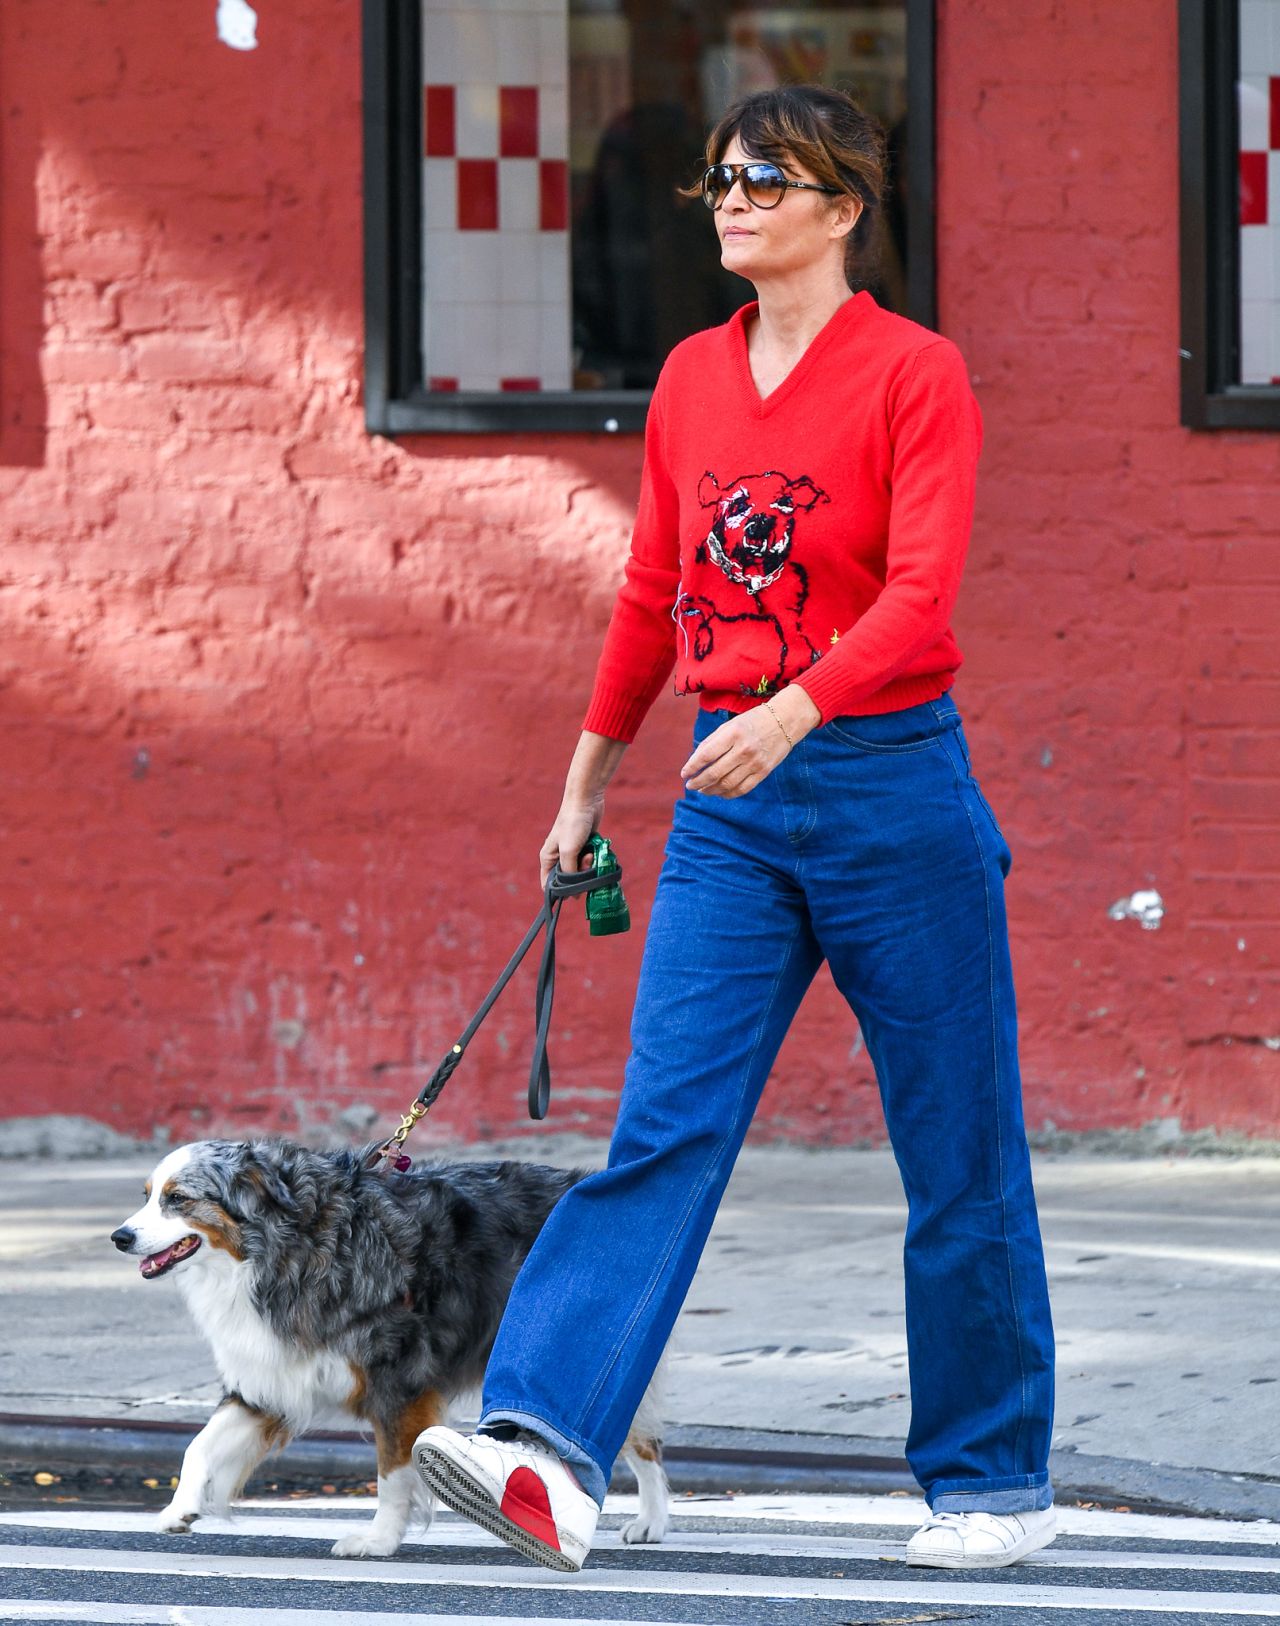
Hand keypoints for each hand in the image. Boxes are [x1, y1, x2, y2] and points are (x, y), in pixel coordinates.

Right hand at [539, 794, 602, 892]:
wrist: (586, 801)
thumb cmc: (572, 824)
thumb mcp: (569, 851)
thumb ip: (570, 872)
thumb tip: (574, 892)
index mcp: (547, 858)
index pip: (548, 884)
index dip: (559, 892)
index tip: (573, 894)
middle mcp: (558, 857)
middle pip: (569, 879)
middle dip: (580, 876)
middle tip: (585, 863)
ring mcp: (572, 851)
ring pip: (582, 870)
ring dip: (589, 866)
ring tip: (591, 853)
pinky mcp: (584, 846)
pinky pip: (590, 860)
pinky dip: (594, 857)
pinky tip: (595, 849)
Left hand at [680, 688, 820, 797]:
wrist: (785, 721)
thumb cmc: (752, 721)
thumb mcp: (730, 725)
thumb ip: (712, 742)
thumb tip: (695, 762)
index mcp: (732, 734)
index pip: (706, 755)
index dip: (692, 767)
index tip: (684, 774)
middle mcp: (743, 749)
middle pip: (714, 773)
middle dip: (698, 782)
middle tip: (690, 785)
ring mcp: (754, 762)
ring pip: (727, 784)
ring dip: (711, 790)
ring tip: (702, 790)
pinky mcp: (763, 772)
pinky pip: (742, 789)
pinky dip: (727, 794)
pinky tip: (719, 793)